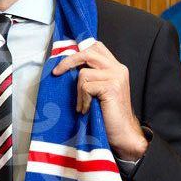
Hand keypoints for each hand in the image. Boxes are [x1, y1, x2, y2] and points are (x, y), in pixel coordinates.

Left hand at [51, 42, 148, 160]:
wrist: (123, 133)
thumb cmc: (109, 115)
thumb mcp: (100, 91)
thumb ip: (93, 76)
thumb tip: (69, 67)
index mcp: (116, 67)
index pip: (96, 47)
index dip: (78, 51)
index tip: (64, 62)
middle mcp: (118, 69)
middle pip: (88, 52)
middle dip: (68, 61)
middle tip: (57, 73)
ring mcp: (116, 76)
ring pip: (83, 74)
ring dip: (79, 92)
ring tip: (83, 106)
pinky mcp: (111, 87)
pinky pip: (86, 87)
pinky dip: (83, 100)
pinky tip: (88, 109)